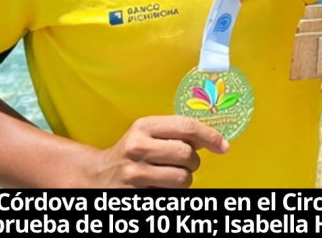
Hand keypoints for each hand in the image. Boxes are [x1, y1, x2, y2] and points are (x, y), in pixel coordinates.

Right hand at [92, 115, 228, 187]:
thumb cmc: (131, 153)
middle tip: (185, 163)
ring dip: (184, 180)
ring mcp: (135, 173)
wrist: (98, 176)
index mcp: (144, 127)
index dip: (210, 136)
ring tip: (170, 176)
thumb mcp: (147, 133)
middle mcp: (137, 148)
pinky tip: (159, 186)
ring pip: (183, 178)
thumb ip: (176, 132)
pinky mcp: (136, 194)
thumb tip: (212, 137)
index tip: (223, 146)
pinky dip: (172, 192)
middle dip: (193, 162)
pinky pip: (171, 195)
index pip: (187, 127)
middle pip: (187, 155)